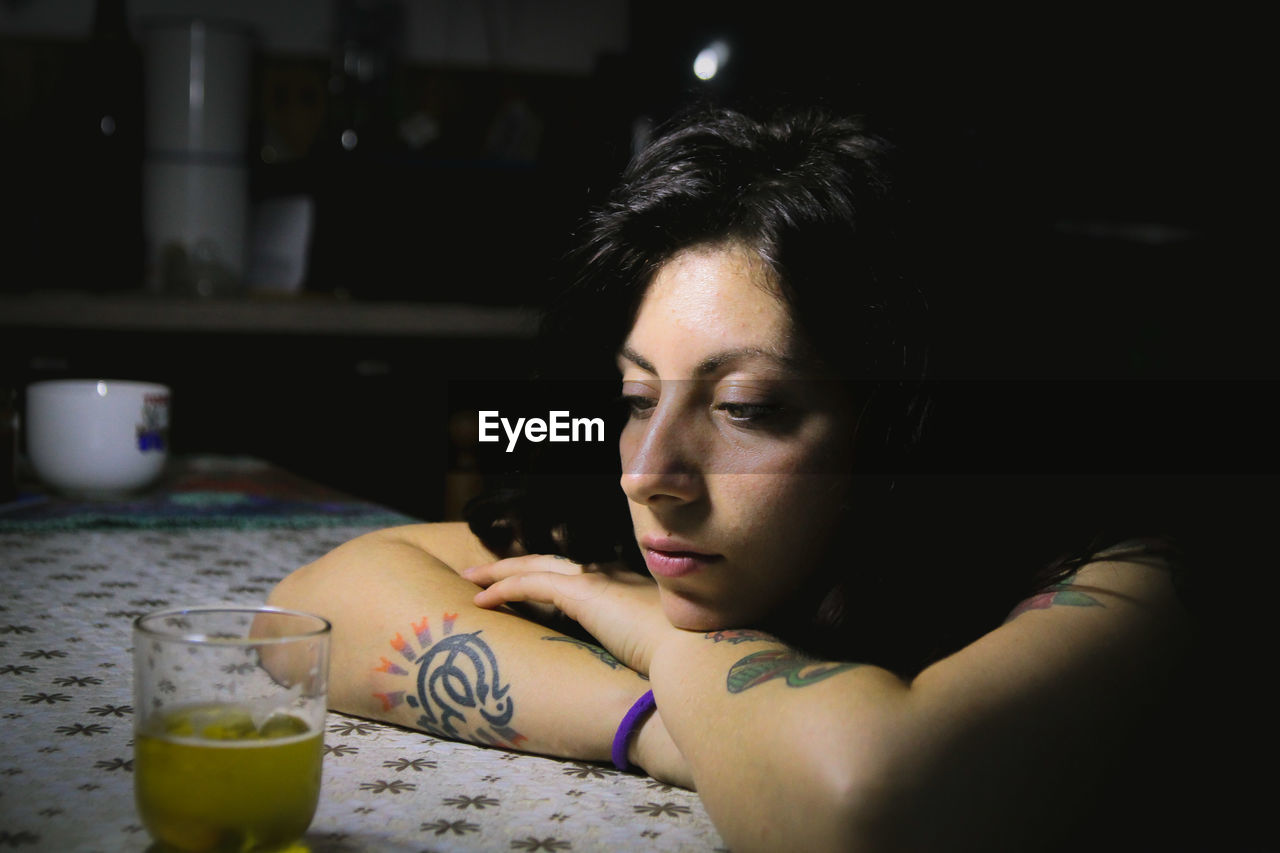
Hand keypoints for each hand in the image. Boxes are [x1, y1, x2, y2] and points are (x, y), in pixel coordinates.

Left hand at [463, 555, 674, 675]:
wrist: (699, 654)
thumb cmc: (688, 662)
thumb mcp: (663, 652)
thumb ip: (643, 652)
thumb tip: (634, 677)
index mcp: (632, 588)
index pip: (581, 575)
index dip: (551, 575)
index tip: (530, 584)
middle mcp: (614, 576)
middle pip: (552, 562)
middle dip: (516, 565)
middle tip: (484, 573)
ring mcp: (599, 581)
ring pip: (536, 566)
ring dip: (500, 571)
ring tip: (472, 580)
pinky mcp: (585, 593)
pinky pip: (531, 584)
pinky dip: (504, 588)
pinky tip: (481, 599)